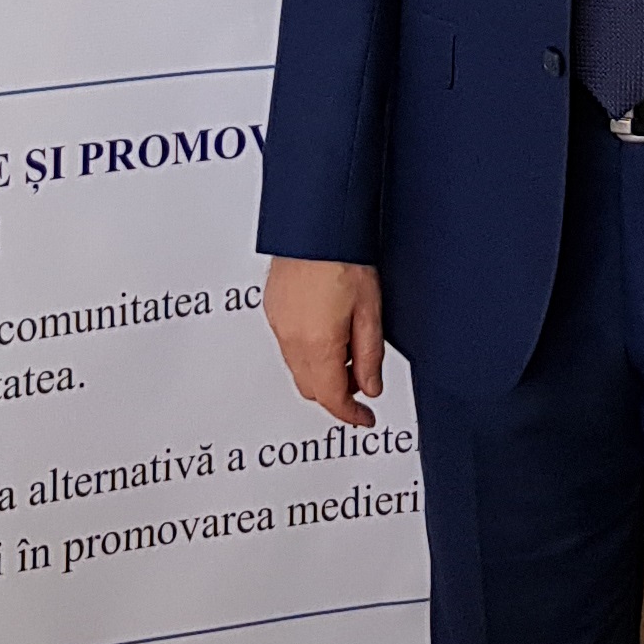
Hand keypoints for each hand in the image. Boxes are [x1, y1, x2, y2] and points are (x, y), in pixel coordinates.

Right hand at [266, 257, 384, 427]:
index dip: (350, 416)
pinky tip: (327, 330)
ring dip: (321, 371)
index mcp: (317, 345)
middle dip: (336, 394)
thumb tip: (370, 388)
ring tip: (348, 348)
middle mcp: (291, 338)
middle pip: (311, 389)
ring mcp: (278, 323)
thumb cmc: (344, 257)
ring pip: (296, 368)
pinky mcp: (272, 308)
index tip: (364, 419)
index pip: (332, 399)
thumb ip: (369, 356)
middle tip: (361, 383)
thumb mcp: (371, 311)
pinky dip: (307, 351)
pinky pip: (288, 345)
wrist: (318, 224)